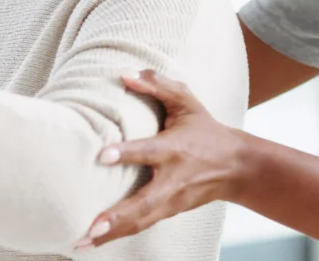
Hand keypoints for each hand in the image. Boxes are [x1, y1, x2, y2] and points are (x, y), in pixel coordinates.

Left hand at [79, 70, 251, 249]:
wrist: (237, 167)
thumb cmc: (205, 130)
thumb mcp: (187, 102)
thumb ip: (157, 84)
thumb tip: (124, 74)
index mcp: (175, 149)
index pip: (149, 151)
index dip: (127, 153)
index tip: (103, 156)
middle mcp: (172, 180)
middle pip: (144, 202)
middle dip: (118, 216)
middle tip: (92, 227)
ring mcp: (171, 201)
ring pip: (140, 222)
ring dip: (111, 235)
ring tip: (81, 243)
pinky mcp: (168, 212)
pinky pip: (140, 227)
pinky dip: (118, 237)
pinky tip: (93, 243)